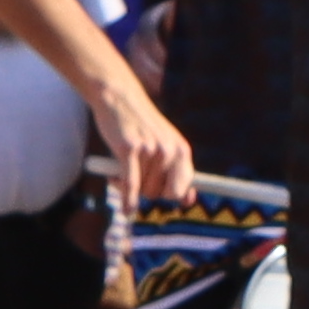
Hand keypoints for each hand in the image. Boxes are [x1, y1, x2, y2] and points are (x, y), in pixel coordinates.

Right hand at [99, 93, 199, 215]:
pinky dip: (127, 200)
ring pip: (142, 190)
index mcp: (182, 150)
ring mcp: (150, 150)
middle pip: (159, 194)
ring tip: (119, 169)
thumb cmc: (142, 126)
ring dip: (127, 187)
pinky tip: (126, 210)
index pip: (181, 190)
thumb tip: (188, 200)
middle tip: (134, 180)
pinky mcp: (129, 149)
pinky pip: (131, 185)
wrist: (120, 98)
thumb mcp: (167, 144)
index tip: (160, 194)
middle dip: (146, 192)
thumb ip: (178, 170)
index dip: (168, 195)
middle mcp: (169, 151)